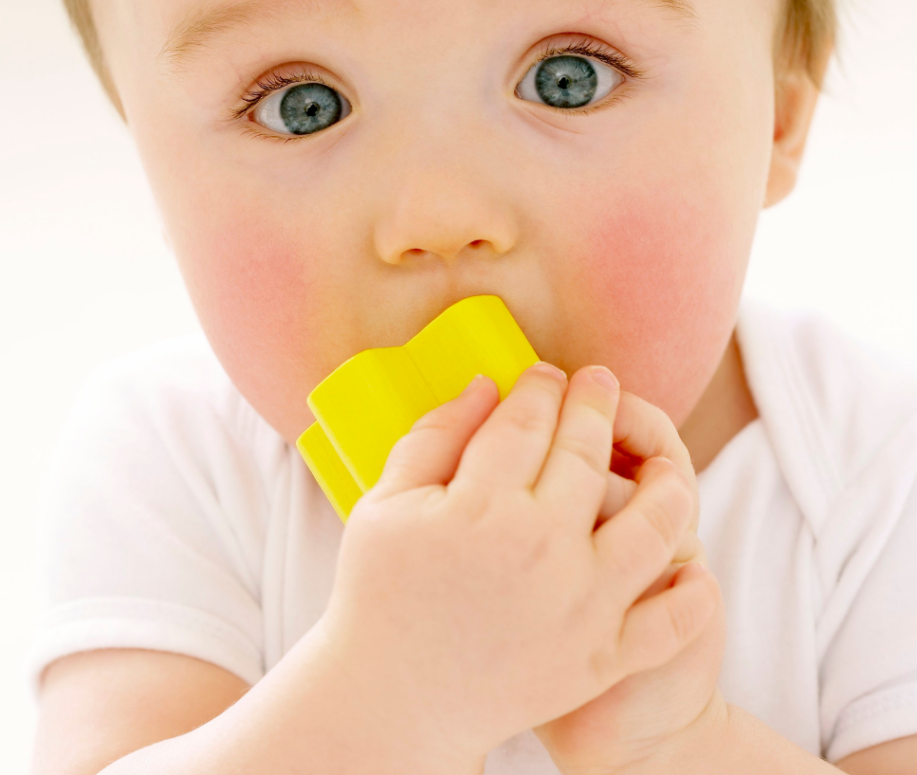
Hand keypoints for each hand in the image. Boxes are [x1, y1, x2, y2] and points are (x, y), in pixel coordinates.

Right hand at [314, 364, 719, 766]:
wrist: (393, 702)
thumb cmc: (379, 596)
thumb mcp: (384, 506)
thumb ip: (432, 437)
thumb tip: (484, 386)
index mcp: (482, 507)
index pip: (526, 422)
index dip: (539, 386)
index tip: (546, 373)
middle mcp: (541, 547)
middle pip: (585, 454)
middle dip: (594, 405)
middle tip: (599, 380)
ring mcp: (579, 605)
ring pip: (651, 526)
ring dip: (666, 484)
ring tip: (667, 461)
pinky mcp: (599, 658)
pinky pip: (666, 624)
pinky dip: (689, 598)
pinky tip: (695, 569)